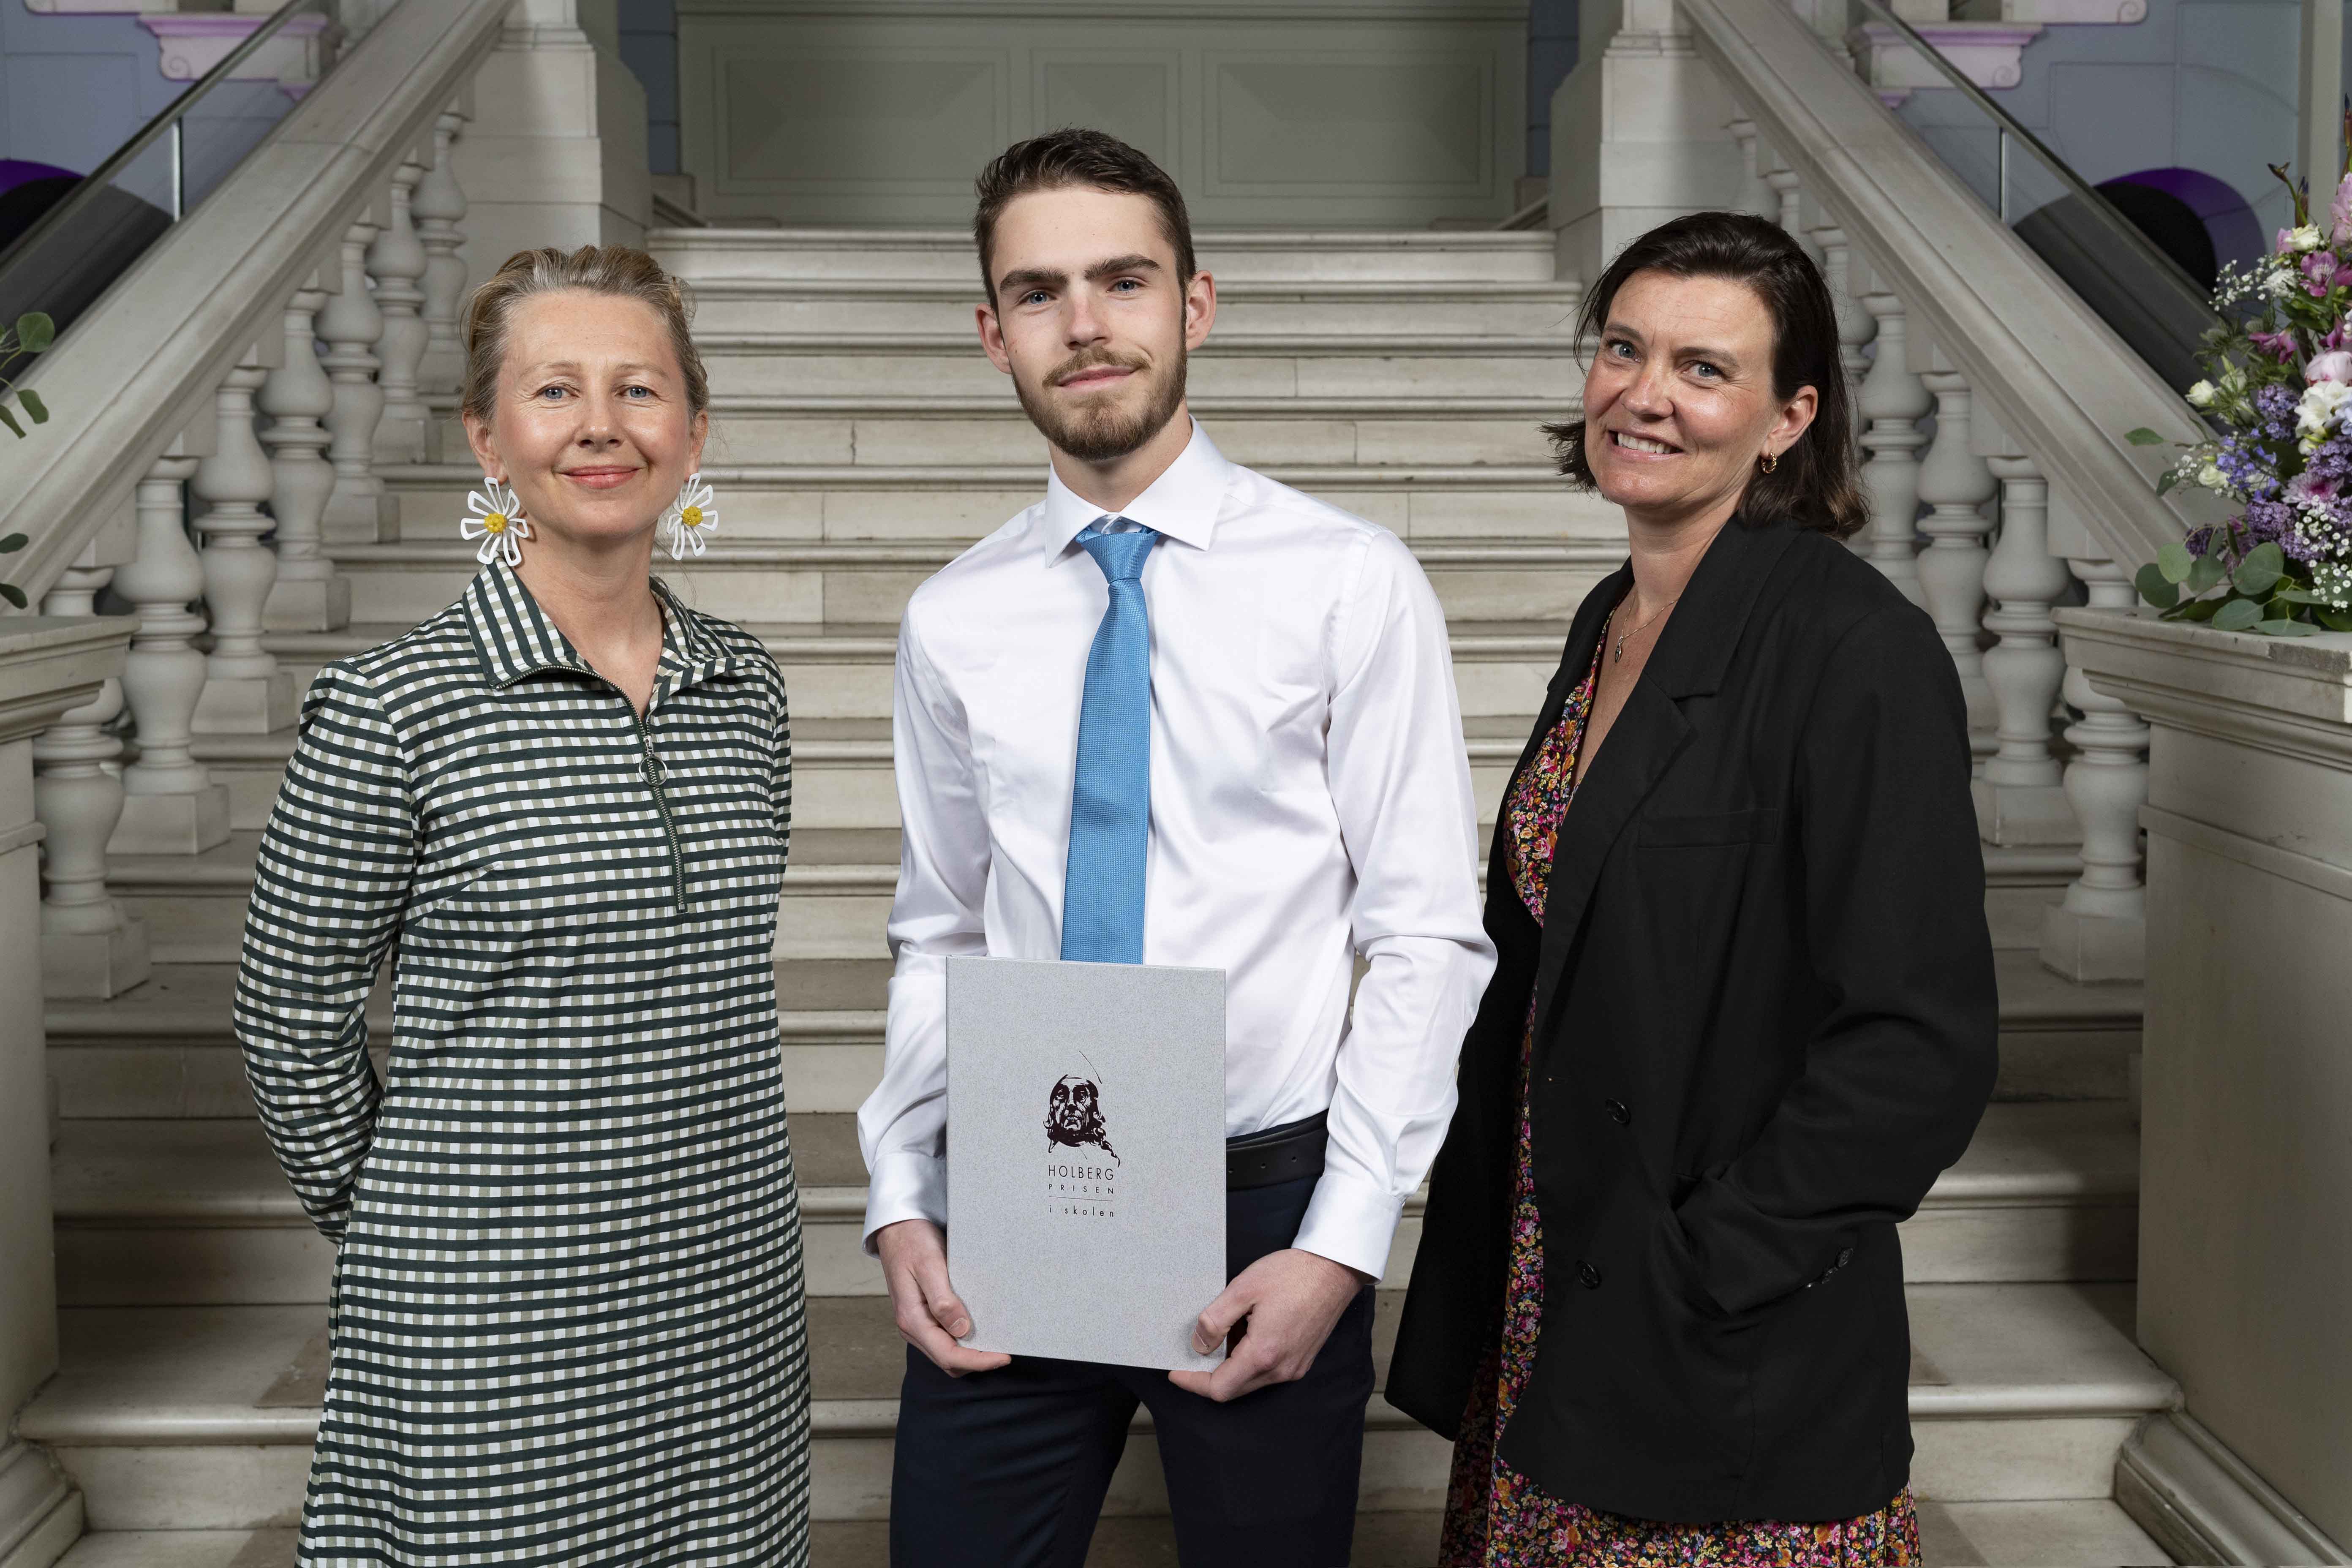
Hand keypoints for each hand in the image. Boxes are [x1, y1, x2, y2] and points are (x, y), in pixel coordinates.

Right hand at [875, 1219, 1012, 1376]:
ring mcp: (916, 1322)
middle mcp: (912, 1327)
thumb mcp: (929, 1266)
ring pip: (946, 1352)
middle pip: (948, 1360)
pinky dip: (962, 1340)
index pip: (948, 1356)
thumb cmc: (911, 1241)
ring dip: (970, 1353)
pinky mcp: (922, 1315)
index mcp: (912, 1319)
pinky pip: (944, 1338)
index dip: (978, 1361)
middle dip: (977, 1361)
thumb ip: (943, 1301)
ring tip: (995, 1341)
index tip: (1004, 1356)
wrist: (896, 1228)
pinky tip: (978, 1328)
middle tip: (1005, 1350)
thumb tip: (962, 1330)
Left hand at [1166, 1248, 1369, 1403]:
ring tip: (1225, 1332)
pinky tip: (1246, 1332)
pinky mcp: (1302, 1361)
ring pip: (1250, 1381)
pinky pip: (1267, 1372)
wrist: (1334, 1269)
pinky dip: (1249, 1360)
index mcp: (1264, 1354)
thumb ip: (1215, 1320)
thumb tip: (1199, 1345)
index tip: (1176, 1371)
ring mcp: (1294, 1367)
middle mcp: (1281, 1369)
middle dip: (1209, 1375)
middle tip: (1194, 1351)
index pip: (1220, 1388)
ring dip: (1230, 1365)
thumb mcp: (1242, 1289)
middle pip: (1234, 1389)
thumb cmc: (1292, 1274)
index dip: (1193, 1382)